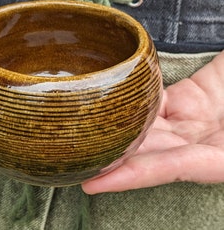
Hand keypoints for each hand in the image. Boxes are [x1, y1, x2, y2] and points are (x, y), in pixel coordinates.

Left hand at [82, 50, 223, 193]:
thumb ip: (216, 153)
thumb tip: (175, 159)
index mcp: (220, 160)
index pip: (166, 171)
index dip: (129, 177)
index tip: (92, 183)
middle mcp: (200, 144)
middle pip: (146, 150)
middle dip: (111, 155)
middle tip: (72, 155)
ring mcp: (191, 120)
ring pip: (145, 125)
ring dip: (115, 130)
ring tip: (78, 133)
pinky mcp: (187, 97)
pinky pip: (153, 101)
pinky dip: (132, 103)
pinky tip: (108, 102)